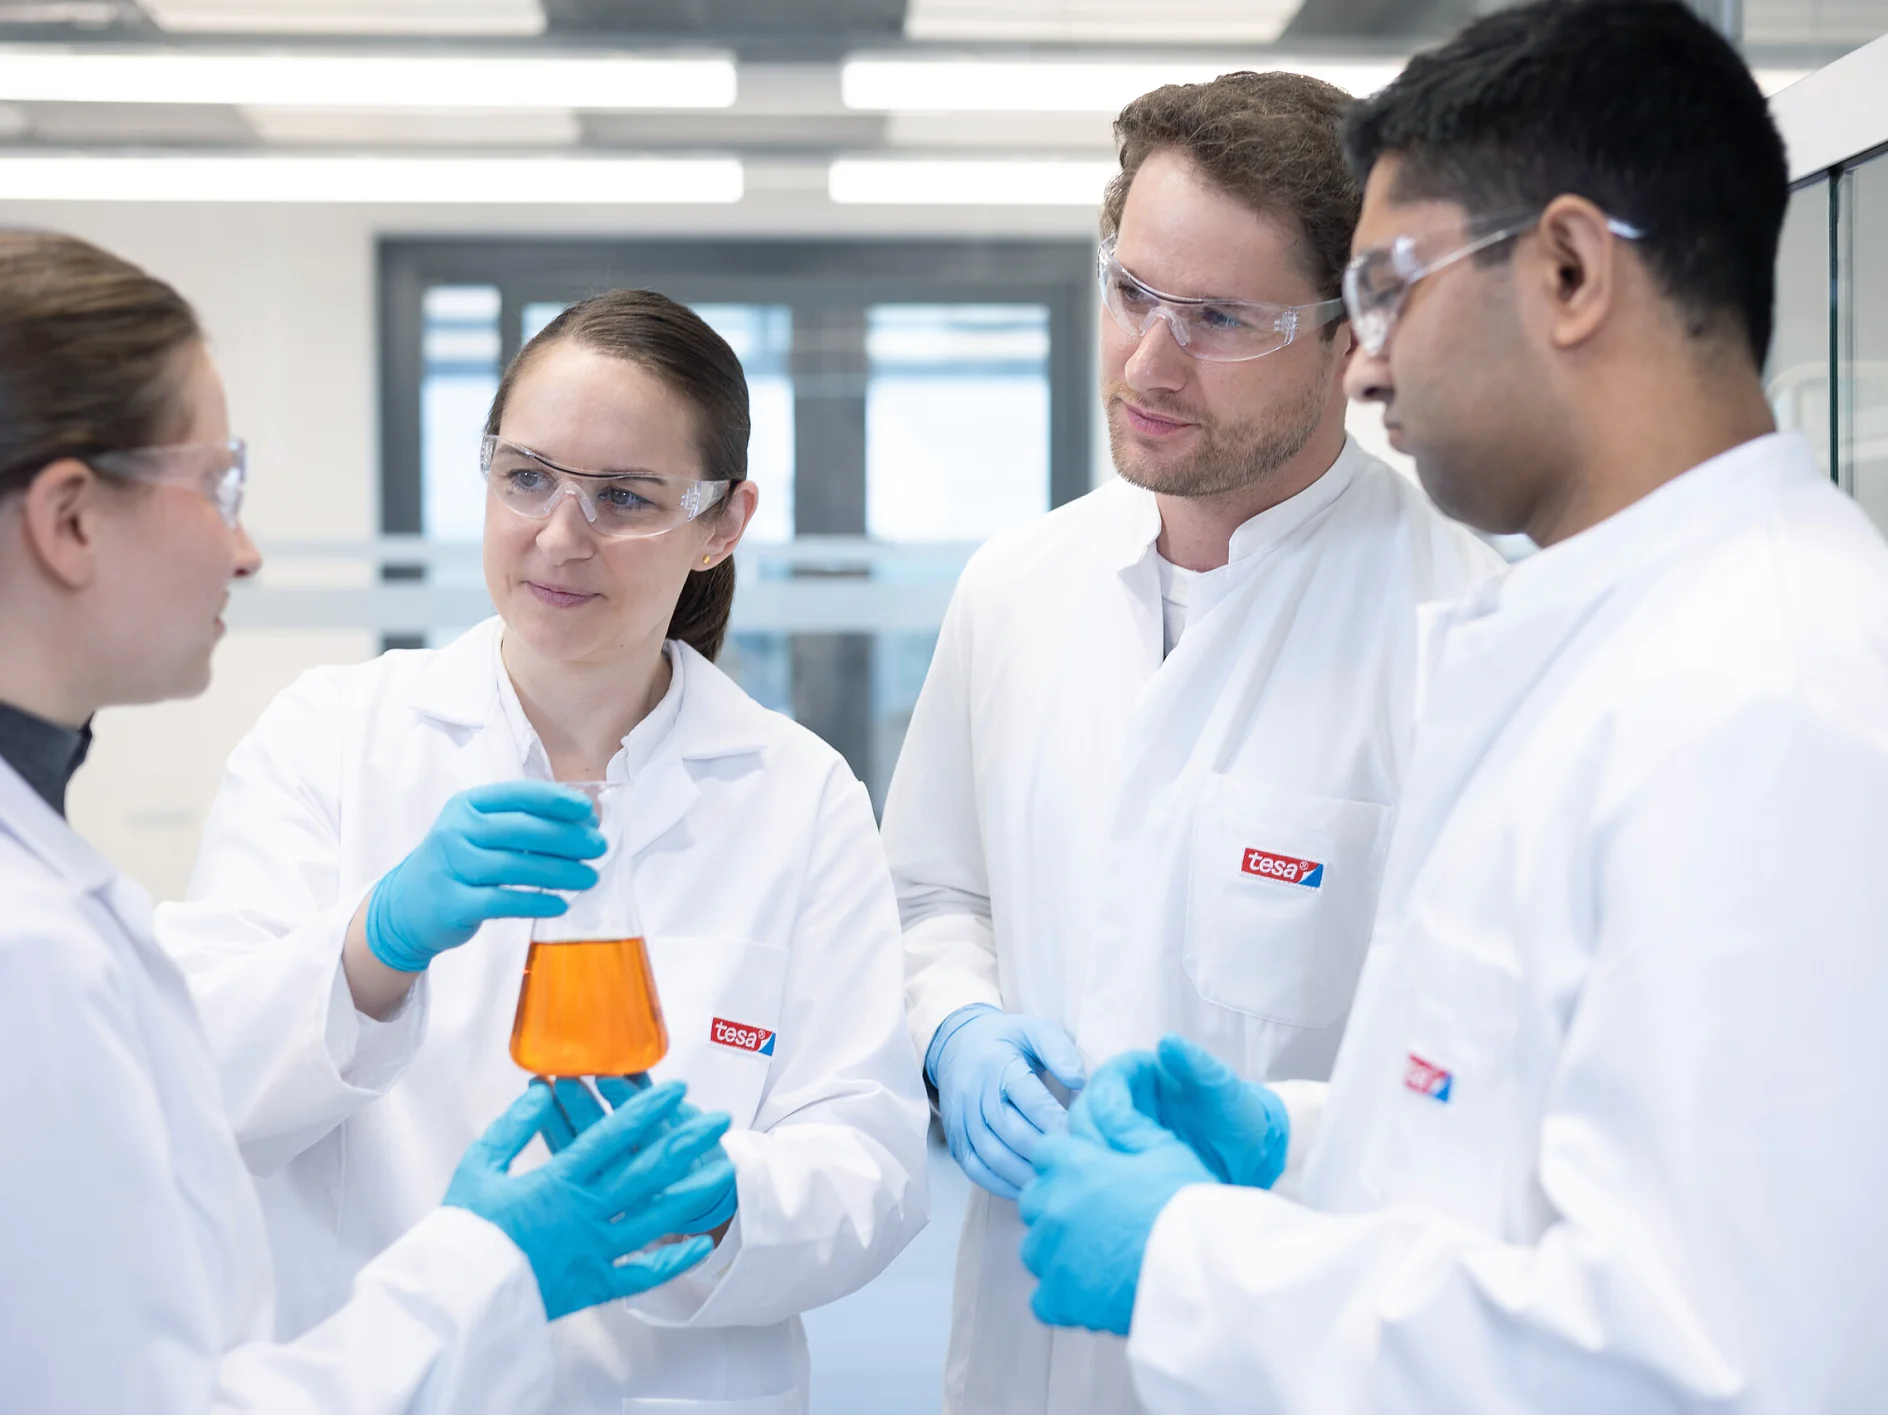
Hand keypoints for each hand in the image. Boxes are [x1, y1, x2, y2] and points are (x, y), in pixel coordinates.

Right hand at [366, 782, 606, 972]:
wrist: (406, 906)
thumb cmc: (457, 863)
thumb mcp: (479, 833)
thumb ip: (522, 825)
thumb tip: (582, 826)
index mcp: (467, 806)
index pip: (516, 795)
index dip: (554, 801)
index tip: (587, 812)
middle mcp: (456, 831)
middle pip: (519, 830)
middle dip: (566, 838)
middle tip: (598, 848)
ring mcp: (451, 867)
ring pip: (514, 867)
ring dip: (559, 872)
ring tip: (589, 878)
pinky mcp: (452, 903)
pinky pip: (502, 902)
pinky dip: (536, 903)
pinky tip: (561, 904)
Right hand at [444, 1079, 734, 1319]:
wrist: (454, 1297)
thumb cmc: (464, 1231)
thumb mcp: (480, 1166)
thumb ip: (513, 1127)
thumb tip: (540, 1093)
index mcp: (558, 1180)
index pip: (613, 1136)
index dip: (648, 1109)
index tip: (676, 1089)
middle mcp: (585, 1212)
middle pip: (647, 1171)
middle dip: (687, 1141)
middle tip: (718, 1120)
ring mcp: (594, 1250)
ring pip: (656, 1218)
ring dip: (693, 1192)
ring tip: (723, 1171)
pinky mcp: (593, 1285)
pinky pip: (641, 1274)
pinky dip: (672, 1262)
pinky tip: (698, 1245)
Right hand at [927, 1004, 1087, 1200]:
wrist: (955, 1045)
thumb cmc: (1005, 1041)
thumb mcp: (1034, 1030)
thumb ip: (1060, 1052)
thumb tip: (1082, 1083)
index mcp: (998, 1065)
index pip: (1031, 1101)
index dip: (1058, 1122)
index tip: (1082, 1136)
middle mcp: (975, 1095)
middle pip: (1013, 1133)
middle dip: (1046, 1151)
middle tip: (1075, 1163)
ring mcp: (962, 1121)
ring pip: (993, 1157)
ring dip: (1027, 1173)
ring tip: (1056, 1180)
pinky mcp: (955, 1140)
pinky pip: (976, 1171)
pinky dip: (1002, 1185)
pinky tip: (1027, 1188)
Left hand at [1018, 1097, 1216, 1335]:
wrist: (1199, 1269)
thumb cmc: (1186, 1205)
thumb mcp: (1163, 1148)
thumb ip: (1124, 1122)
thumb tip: (1104, 1096)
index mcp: (1074, 1166)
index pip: (1046, 1152)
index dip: (1067, 1162)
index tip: (1089, 1176)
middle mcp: (1053, 1207)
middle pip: (1035, 1199)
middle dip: (1058, 1204)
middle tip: (1098, 1218)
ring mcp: (1050, 1255)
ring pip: (1036, 1249)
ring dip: (1058, 1250)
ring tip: (1100, 1258)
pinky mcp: (1058, 1298)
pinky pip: (1044, 1298)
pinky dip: (1064, 1296)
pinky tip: (1094, 1292)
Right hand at [1074, 1036, 1289, 1189]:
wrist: (1249, 1159)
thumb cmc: (1236, 1116)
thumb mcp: (1222, 1090)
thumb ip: (1197, 1064)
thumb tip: (1167, 1042)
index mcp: (1142, 1072)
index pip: (1106, 1080)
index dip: (1107, 1102)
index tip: (1122, 1127)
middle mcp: (1124, 1098)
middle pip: (1087, 1110)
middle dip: (1095, 1134)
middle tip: (1118, 1162)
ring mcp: (1120, 1129)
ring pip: (1085, 1138)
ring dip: (1094, 1158)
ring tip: (1120, 1181)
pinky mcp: (1120, 1157)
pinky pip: (1096, 1162)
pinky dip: (1100, 1174)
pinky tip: (1119, 1192)